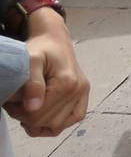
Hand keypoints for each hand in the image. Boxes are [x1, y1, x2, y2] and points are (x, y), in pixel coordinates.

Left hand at [3, 10, 88, 136]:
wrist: (55, 40)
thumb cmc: (41, 49)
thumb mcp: (31, 61)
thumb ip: (32, 83)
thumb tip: (33, 107)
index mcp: (67, 82)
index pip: (39, 115)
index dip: (20, 114)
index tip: (11, 103)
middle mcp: (78, 90)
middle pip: (48, 122)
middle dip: (28, 118)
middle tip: (17, 105)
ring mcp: (83, 93)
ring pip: (59, 125)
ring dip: (41, 123)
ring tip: (30, 110)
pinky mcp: (83, 95)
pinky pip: (73, 119)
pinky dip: (58, 123)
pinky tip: (45, 115)